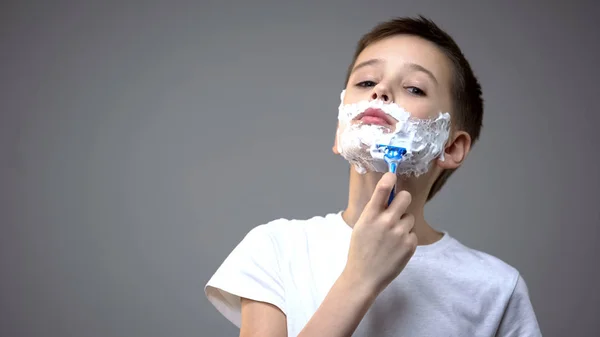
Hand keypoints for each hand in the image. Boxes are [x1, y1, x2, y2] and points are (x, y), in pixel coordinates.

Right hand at [343, 172, 416, 294]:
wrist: (364, 277)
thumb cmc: (360, 250)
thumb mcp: (361, 226)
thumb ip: (375, 211)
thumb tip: (390, 196)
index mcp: (370, 216)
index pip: (382, 190)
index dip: (389, 179)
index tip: (392, 175)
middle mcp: (386, 222)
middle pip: (405, 197)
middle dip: (403, 200)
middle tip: (398, 208)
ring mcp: (400, 233)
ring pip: (409, 217)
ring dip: (403, 224)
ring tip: (391, 238)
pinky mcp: (410, 244)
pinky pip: (412, 233)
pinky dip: (406, 239)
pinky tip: (396, 248)